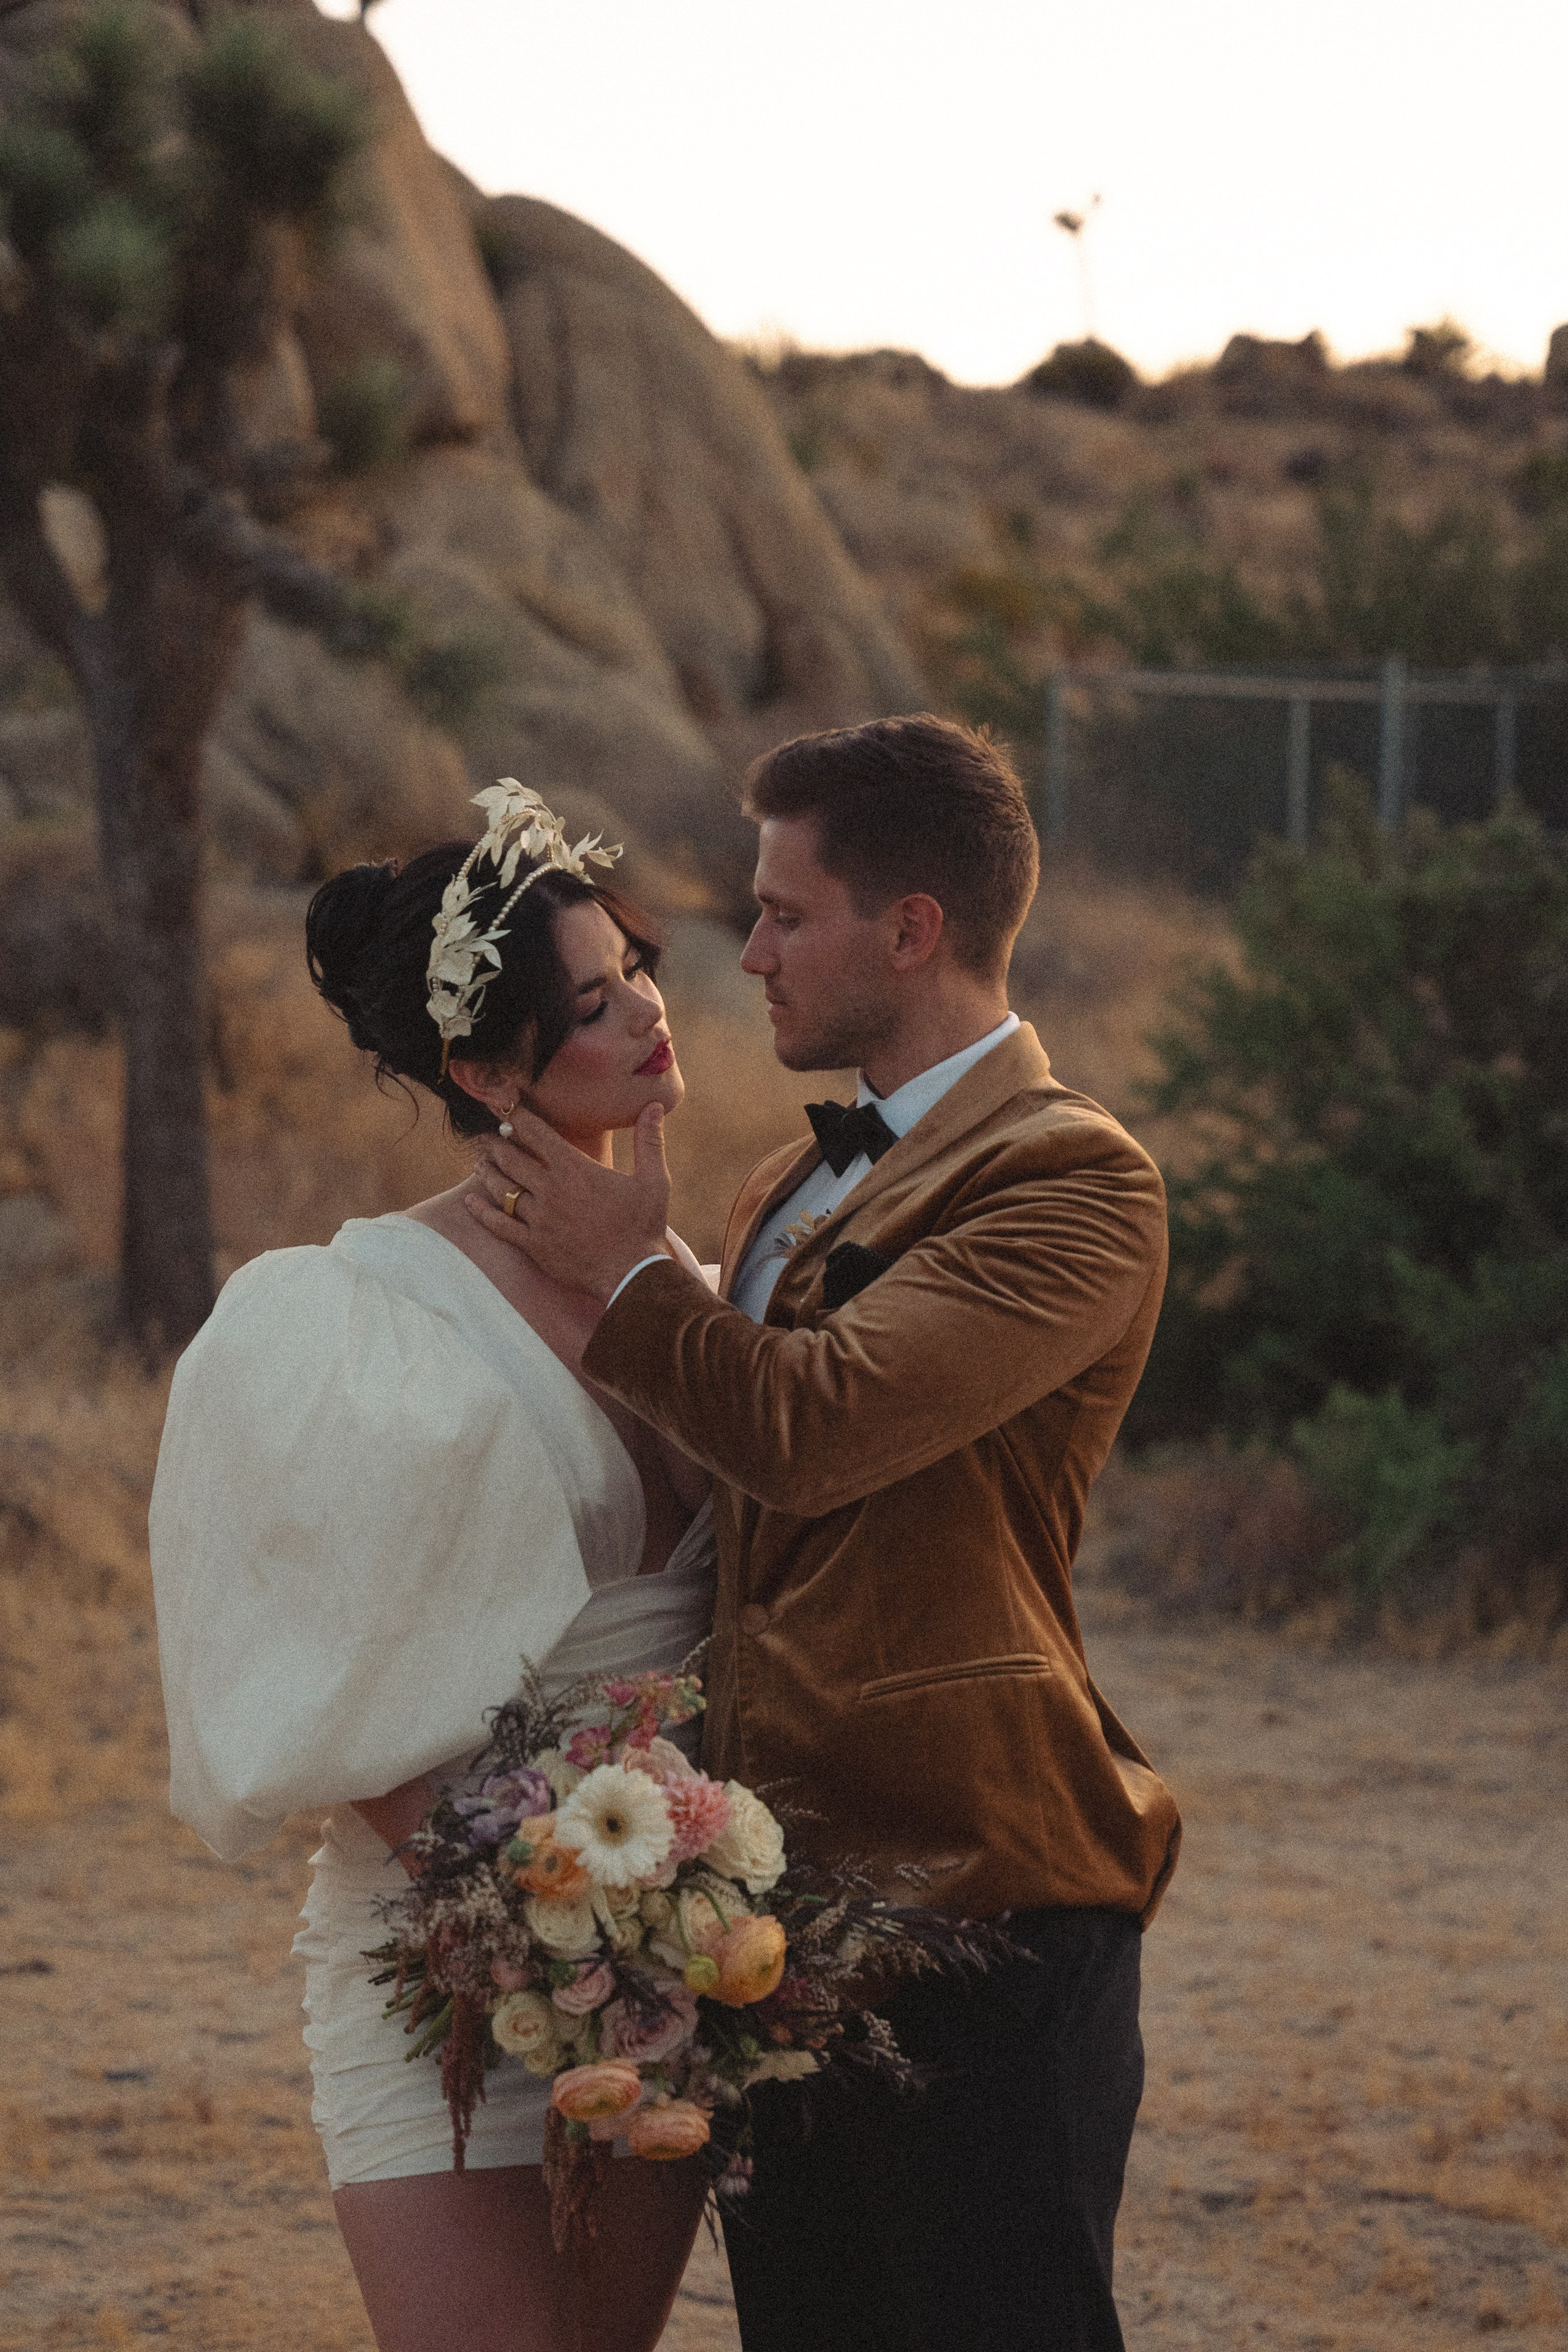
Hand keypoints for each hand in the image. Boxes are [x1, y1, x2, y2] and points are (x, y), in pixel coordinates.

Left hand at [465, 1103, 672, 1301]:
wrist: (632, 1274)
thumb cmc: (644, 1225)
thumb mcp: (654, 1179)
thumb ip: (649, 1141)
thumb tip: (655, 1106)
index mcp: (575, 1169)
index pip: (537, 1133)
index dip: (518, 1118)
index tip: (508, 1110)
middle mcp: (551, 1190)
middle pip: (512, 1159)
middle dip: (496, 1144)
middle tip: (486, 1136)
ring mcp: (539, 1219)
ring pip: (502, 1189)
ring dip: (487, 1173)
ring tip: (479, 1164)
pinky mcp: (534, 1245)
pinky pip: (499, 1225)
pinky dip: (481, 1212)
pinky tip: (469, 1202)